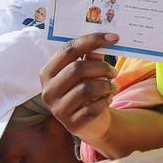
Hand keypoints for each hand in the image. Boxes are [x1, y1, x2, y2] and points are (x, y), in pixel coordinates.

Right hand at [41, 33, 120, 147]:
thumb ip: (91, 57)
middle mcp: (48, 91)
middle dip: (102, 67)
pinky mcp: (72, 124)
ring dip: (107, 85)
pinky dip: (105, 101)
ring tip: (114, 86)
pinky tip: (107, 100)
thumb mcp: (87, 73)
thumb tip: (104, 41)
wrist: (90, 123)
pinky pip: (93, 108)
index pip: (68, 50)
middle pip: (77, 69)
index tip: (114, 38)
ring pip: (87, 89)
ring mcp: (58, 110)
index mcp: (48, 73)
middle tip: (114, 71)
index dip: (91, 41)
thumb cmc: (86, 92)